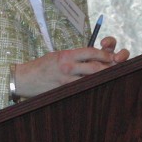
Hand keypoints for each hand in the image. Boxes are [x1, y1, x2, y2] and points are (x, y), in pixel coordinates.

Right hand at [14, 36, 128, 97]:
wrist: (24, 78)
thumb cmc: (42, 66)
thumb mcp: (57, 56)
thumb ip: (74, 57)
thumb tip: (93, 59)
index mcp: (66, 54)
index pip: (91, 51)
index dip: (104, 54)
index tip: (113, 57)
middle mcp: (67, 65)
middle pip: (95, 66)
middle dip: (108, 68)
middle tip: (117, 68)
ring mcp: (65, 79)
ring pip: (90, 79)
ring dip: (102, 78)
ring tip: (112, 79)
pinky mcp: (63, 90)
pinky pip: (81, 89)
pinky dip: (90, 88)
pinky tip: (97, 89)